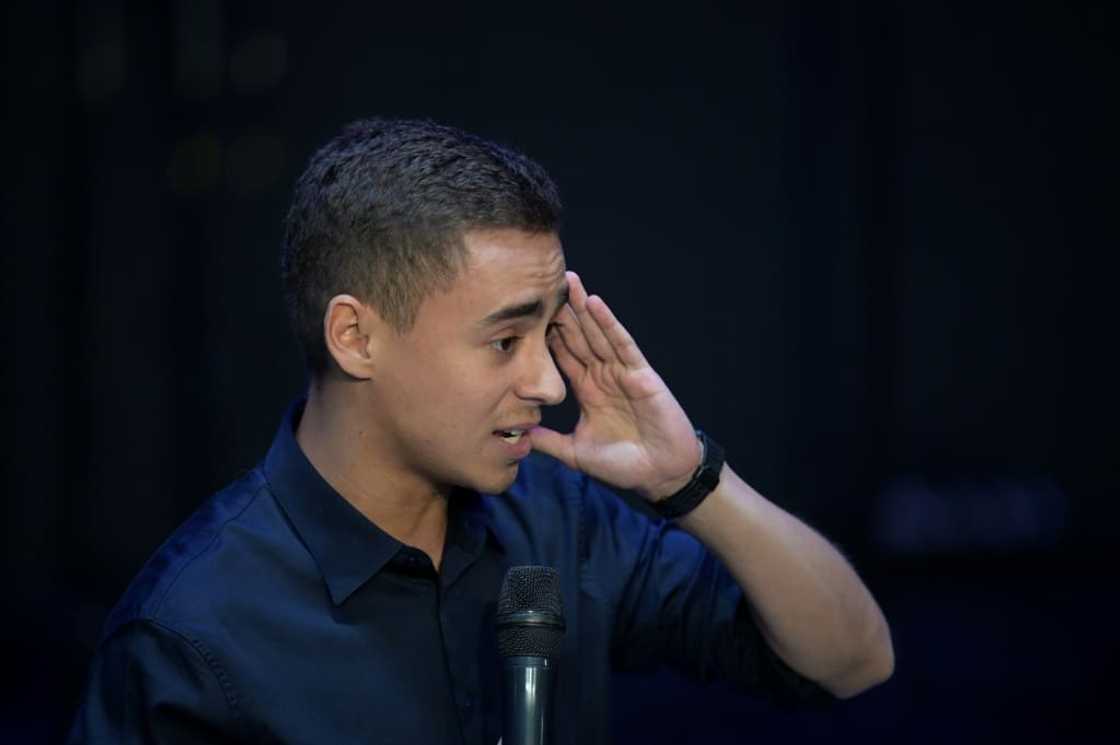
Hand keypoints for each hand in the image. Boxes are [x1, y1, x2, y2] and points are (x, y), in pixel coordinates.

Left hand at [529, 271, 702, 500]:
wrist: (661, 476)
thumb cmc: (624, 465)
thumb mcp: (576, 454)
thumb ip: (549, 442)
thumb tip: (518, 437)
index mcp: (587, 391)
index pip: (563, 355)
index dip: (546, 334)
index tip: (525, 313)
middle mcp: (603, 376)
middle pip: (578, 337)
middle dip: (563, 311)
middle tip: (542, 284)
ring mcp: (622, 372)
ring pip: (598, 334)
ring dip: (584, 307)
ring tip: (568, 281)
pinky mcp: (642, 374)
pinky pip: (622, 344)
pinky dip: (609, 323)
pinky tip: (595, 303)